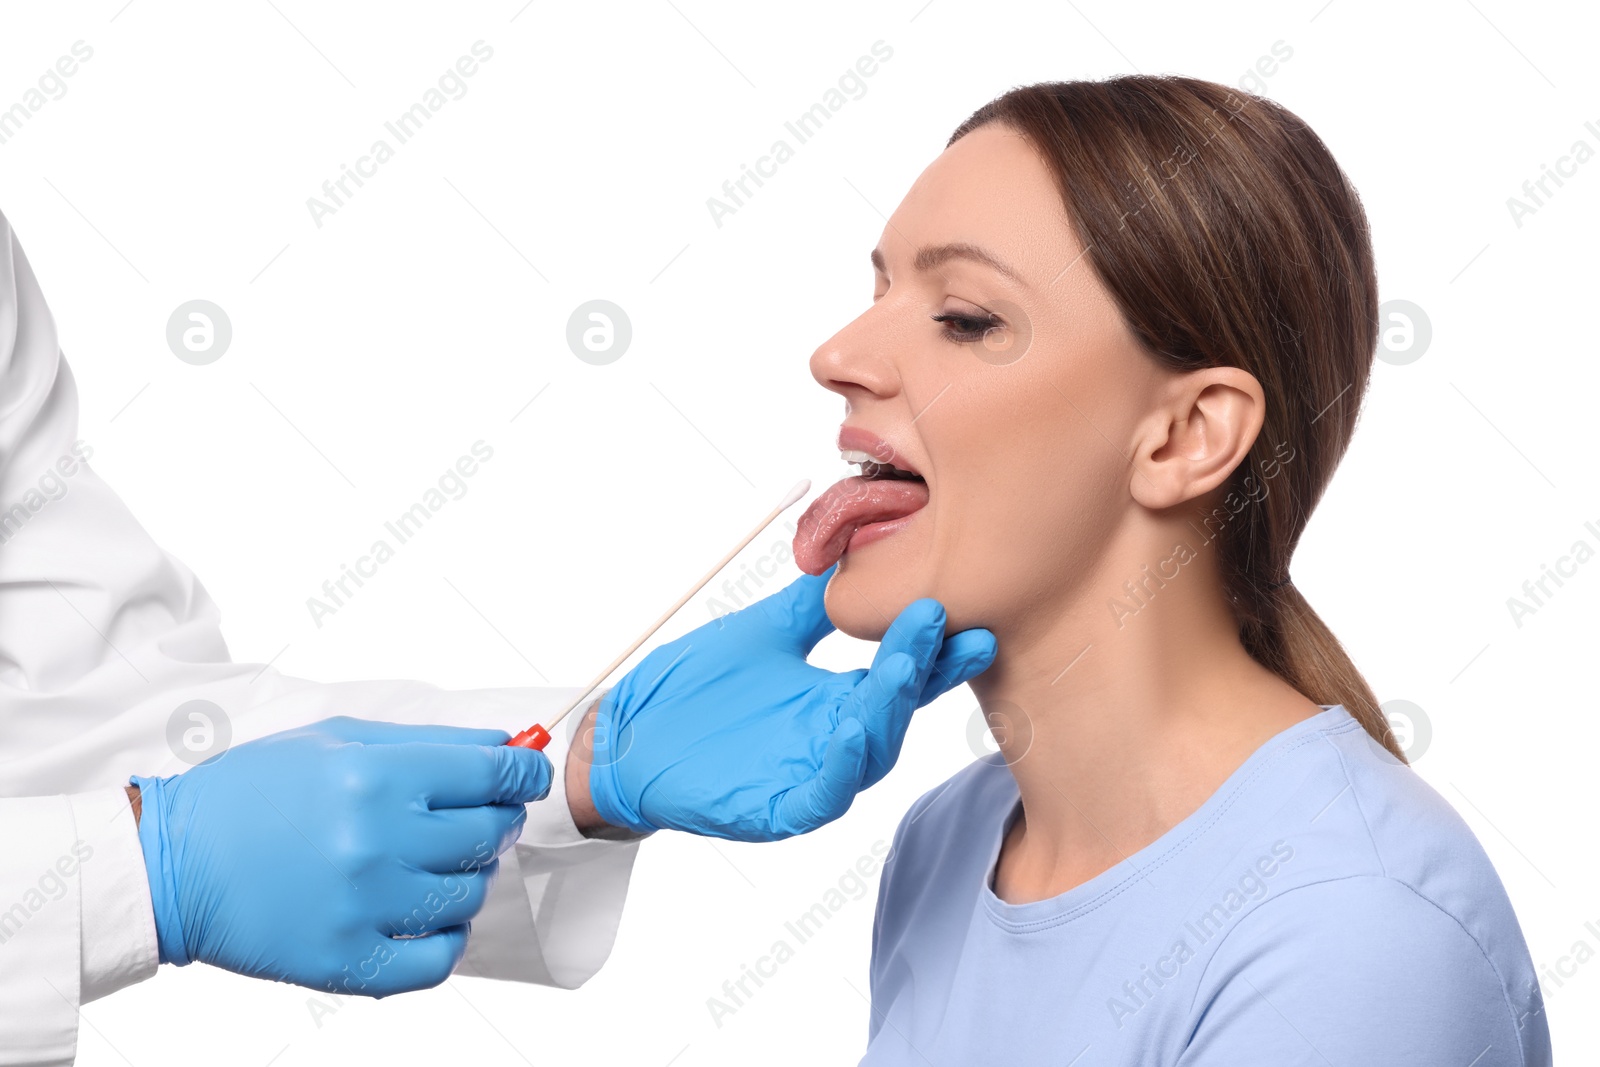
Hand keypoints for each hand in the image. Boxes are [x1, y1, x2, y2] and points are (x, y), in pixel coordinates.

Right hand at [131, 717, 551, 996]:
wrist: (173, 862)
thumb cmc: (256, 791)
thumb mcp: (337, 739)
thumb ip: (429, 741)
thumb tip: (506, 745)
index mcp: (373, 776)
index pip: (490, 773)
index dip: (523, 773)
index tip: (527, 775)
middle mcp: (374, 840)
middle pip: (489, 835)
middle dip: (498, 821)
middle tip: (478, 818)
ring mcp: (362, 906)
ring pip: (469, 896)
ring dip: (468, 878)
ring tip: (434, 865)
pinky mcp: (344, 962)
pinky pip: (438, 961)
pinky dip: (448, 941)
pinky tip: (428, 919)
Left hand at [585, 565, 996, 840]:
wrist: (628, 732)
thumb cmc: (693, 688)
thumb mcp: (763, 632)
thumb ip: (813, 604)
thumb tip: (856, 552)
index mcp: (837, 700)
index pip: (900, 676)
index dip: (936, 651)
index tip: (962, 615)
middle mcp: (834, 740)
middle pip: (895, 711)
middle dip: (921, 668)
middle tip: (934, 624)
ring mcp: (809, 777)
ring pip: (868, 754)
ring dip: (889, 711)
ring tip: (901, 667)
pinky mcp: (777, 809)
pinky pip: (821, 795)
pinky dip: (842, 767)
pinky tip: (851, 729)